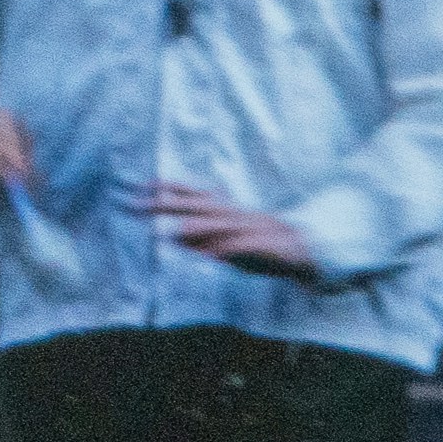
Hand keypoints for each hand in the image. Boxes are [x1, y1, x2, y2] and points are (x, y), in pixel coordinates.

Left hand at [138, 181, 321, 278]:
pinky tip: (214, 255)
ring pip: (220, 224)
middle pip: (196, 206)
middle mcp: (232, 215)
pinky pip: (243, 247)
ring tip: (176, 232)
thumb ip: (200, 240)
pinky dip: (229, 249)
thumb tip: (171, 236)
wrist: (302, 247)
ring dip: (198, 228)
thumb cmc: (258, 245)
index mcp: (223, 211)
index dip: (168, 189)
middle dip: (169, 205)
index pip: (191, 195)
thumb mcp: (224, 244)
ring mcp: (248, 227)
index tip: (140, 186)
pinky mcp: (263, 244)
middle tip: (140, 206)